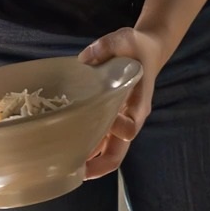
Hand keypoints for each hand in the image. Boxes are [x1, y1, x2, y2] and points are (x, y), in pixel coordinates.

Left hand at [78, 27, 172, 178]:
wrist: (146, 53)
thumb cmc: (136, 48)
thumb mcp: (125, 39)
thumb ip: (107, 46)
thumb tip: (86, 59)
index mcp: (138, 102)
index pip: (131, 125)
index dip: (119, 130)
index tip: (108, 126)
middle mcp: (130, 118)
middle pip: (117, 152)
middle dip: (98, 165)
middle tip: (75, 171)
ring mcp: (119, 123)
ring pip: (106, 152)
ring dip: (88, 162)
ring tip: (64, 168)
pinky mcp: (109, 120)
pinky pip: (98, 141)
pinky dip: (84, 148)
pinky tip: (63, 151)